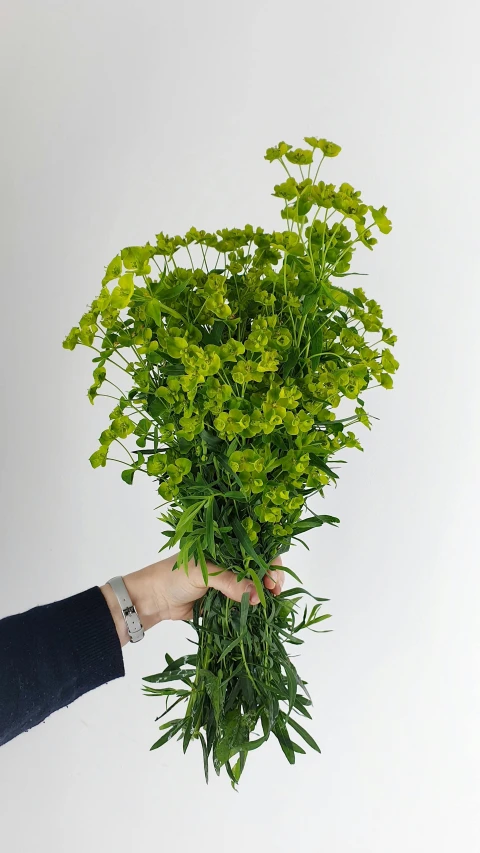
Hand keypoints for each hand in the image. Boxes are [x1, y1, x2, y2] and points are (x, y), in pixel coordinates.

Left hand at [101, 553, 284, 646]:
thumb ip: (229, 582)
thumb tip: (256, 595)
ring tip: (269, 604)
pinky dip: (252, 608)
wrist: (151, 600)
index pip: (254, 550)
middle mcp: (228, 563)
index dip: (269, 562)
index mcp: (224, 547)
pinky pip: (242, 603)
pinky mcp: (223, 601)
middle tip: (275, 593)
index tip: (274, 579)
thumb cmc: (172, 576)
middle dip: (269, 579)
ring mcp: (226, 583)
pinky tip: (259, 612)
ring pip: (253, 587)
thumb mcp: (202, 574)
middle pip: (258, 569)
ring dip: (263, 595)